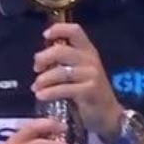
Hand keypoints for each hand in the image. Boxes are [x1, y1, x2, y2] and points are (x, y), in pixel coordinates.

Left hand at [31, 23, 123, 139]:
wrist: (108, 114)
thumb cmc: (89, 90)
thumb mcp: (79, 70)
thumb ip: (64, 61)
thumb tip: (40, 57)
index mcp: (88, 50)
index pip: (74, 30)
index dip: (58, 29)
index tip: (45, 36)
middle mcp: (90, 59)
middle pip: (61, 50)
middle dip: (43, 58)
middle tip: (36, 68)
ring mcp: (91, 74)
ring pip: (60, 72)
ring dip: (43, 79)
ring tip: (36, 87)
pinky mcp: (89, 90)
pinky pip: (64, 88)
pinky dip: (49, 92)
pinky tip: (41, 95)